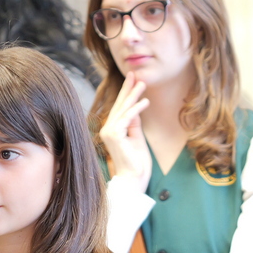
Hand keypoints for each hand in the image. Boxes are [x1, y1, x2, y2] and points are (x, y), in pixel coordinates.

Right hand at [98, 72, 151, 190]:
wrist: (133, 179)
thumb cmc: (136, 163)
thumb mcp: (137, 138)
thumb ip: (134, 123)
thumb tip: (136, 108)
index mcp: (111, 130)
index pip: (119, 108)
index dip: (126, 93)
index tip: (132, 80)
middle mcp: (107, 129)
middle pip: (119, 105)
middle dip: (127, 88)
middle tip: (134, 73)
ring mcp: (109, 132)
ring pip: (123, 109)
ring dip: (133, 94)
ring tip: (142, 83)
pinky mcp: (114, 135)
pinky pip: (127, 117)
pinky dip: (137, 108)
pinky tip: (146, 101)